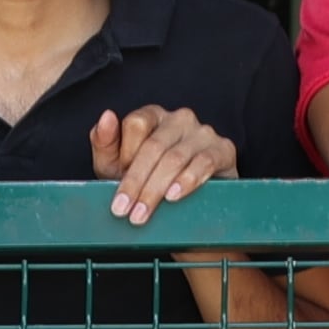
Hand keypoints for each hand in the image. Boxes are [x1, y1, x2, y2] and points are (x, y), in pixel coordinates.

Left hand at [92, 105, 236, 222]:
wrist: (187, 205)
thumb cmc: (148, 180)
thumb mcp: (116, 165)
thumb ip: (105, 142)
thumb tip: (106, 116)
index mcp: (153, 115)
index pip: (136, 123)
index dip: (125, 155)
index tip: (118, 182)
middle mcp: (179, 119)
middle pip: (154, 145)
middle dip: (136, 182)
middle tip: (124, 210)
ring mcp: (203, 132)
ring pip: (175, 158)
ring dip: (155, 189)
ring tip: (143, 213)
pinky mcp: (224, 149)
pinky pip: (204, 162)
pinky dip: (187, 181)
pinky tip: (174, 196)